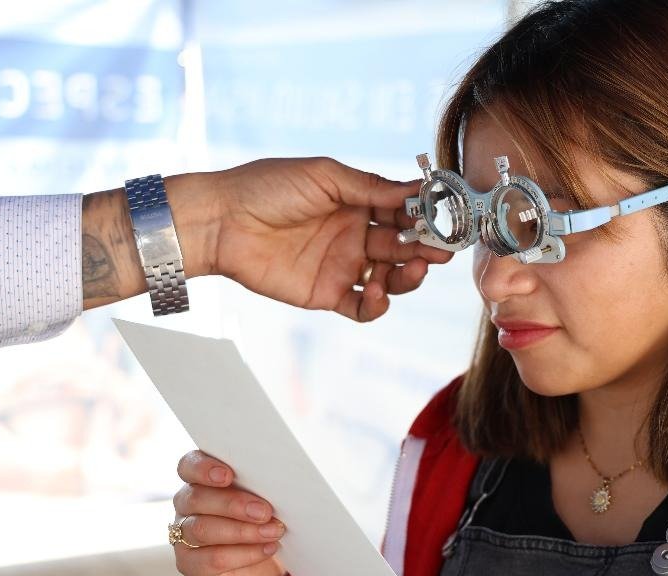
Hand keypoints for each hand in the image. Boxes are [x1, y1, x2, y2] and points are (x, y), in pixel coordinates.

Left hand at [171, 157, 452, 321]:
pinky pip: (363, 307)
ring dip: (409, 276)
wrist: (221, 221)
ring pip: (391, 278)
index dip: (426, 217)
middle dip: (426, 248)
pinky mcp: (326, 294)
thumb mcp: (324, 176)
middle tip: (442, 251)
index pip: (402, 212)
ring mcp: (343, 266)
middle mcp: (355, 235)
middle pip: (404, 246)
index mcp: (357, 202)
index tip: (446, 219)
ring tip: (415, 270)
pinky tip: (378, 294)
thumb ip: (370, 187)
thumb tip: (415, 192)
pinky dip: (378, 306)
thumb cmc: (267, 187)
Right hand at [171, 450, 287, 575]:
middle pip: (196, 498)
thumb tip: (279, 480)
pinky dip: (243, 554)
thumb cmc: (266, 520)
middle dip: (233, 504)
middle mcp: (187, 505)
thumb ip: (261, 485)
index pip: (189, 466)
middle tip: (265, 511)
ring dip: (242, 531)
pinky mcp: (191, 564)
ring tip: (273, 532)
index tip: (227, 475)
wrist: (269, 564)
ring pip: (202, 529)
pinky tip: (267, 549)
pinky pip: (211, 559)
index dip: (203, 468)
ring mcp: (184, 536)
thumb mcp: (266, 498)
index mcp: (201, 480)